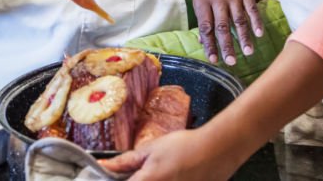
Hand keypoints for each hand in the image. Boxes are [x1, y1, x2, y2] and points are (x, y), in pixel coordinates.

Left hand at [99, 128, 239, 180]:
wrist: (218, 150)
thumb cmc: (185, 146)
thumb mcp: (152, 148)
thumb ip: (126, 161)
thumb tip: (104, 165)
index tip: (112, 176)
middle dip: (133, 180)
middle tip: (137, 173)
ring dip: (146, 180)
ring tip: (158, 171)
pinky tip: (170, 175)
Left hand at [193, 0, 263, 65]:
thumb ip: (203, 19)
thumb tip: (202, 42)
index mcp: (202, 2)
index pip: (206, 28)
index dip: (209, 45)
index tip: (214, 60)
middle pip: (222, 26)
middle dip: (226, 45)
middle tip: (231, 62)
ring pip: (239, 19)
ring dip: (244, 37)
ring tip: (248, 53)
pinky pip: (252, 9)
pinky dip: (256, 21)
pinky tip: (259, 34)